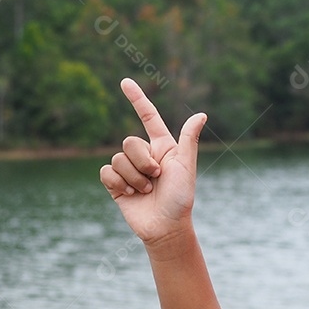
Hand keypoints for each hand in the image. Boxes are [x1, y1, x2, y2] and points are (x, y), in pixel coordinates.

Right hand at [99, 78, 206, 242]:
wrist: (166, 227)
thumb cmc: (181, 197)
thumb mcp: (186, 166)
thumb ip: (188, 139)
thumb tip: (201, 114)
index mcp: (162, 146)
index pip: (147, 116)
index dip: (137, 98)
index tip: (124, 81)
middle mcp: (144, 155)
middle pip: (130, 142)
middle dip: (143, 162)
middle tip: (156, 179)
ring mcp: (129, 169)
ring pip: (118, 158)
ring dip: (134, 177)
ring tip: (146, 191)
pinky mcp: (115, 184)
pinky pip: (107, 171)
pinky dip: (118, 183)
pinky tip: (129, 194)